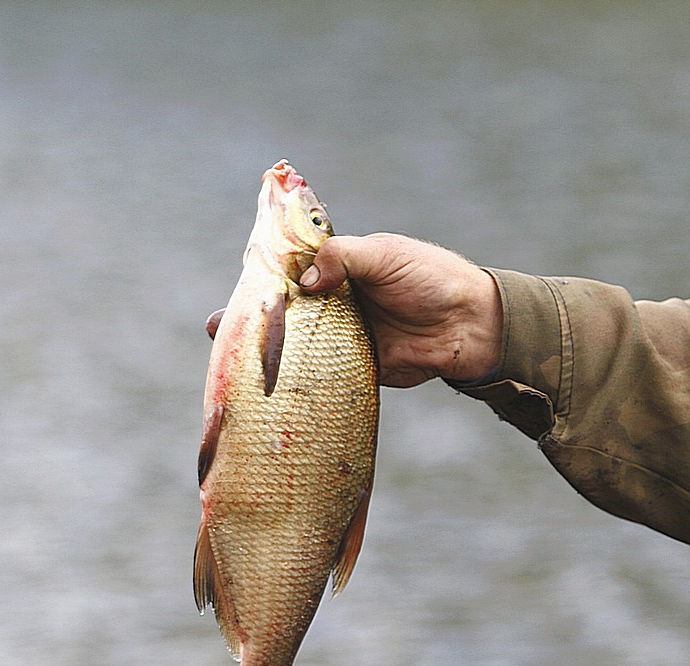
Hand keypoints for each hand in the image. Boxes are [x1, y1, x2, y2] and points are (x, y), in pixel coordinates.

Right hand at [206, 234, 501, 387]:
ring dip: (268, 351)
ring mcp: (342, 335)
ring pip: (297, 343)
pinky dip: (297, 379)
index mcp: (340, 266)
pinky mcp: (353, 366)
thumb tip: (303, 283)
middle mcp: (335, 301)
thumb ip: (342, 259)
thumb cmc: (431, 278)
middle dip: (253, 318)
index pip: (292, 267)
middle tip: (219, 328)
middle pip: (285, 308)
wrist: (470, 325)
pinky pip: (319, 373)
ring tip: (231, 359)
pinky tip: (270, 386)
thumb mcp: (384, 254)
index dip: (263, 274)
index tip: (238, 283)